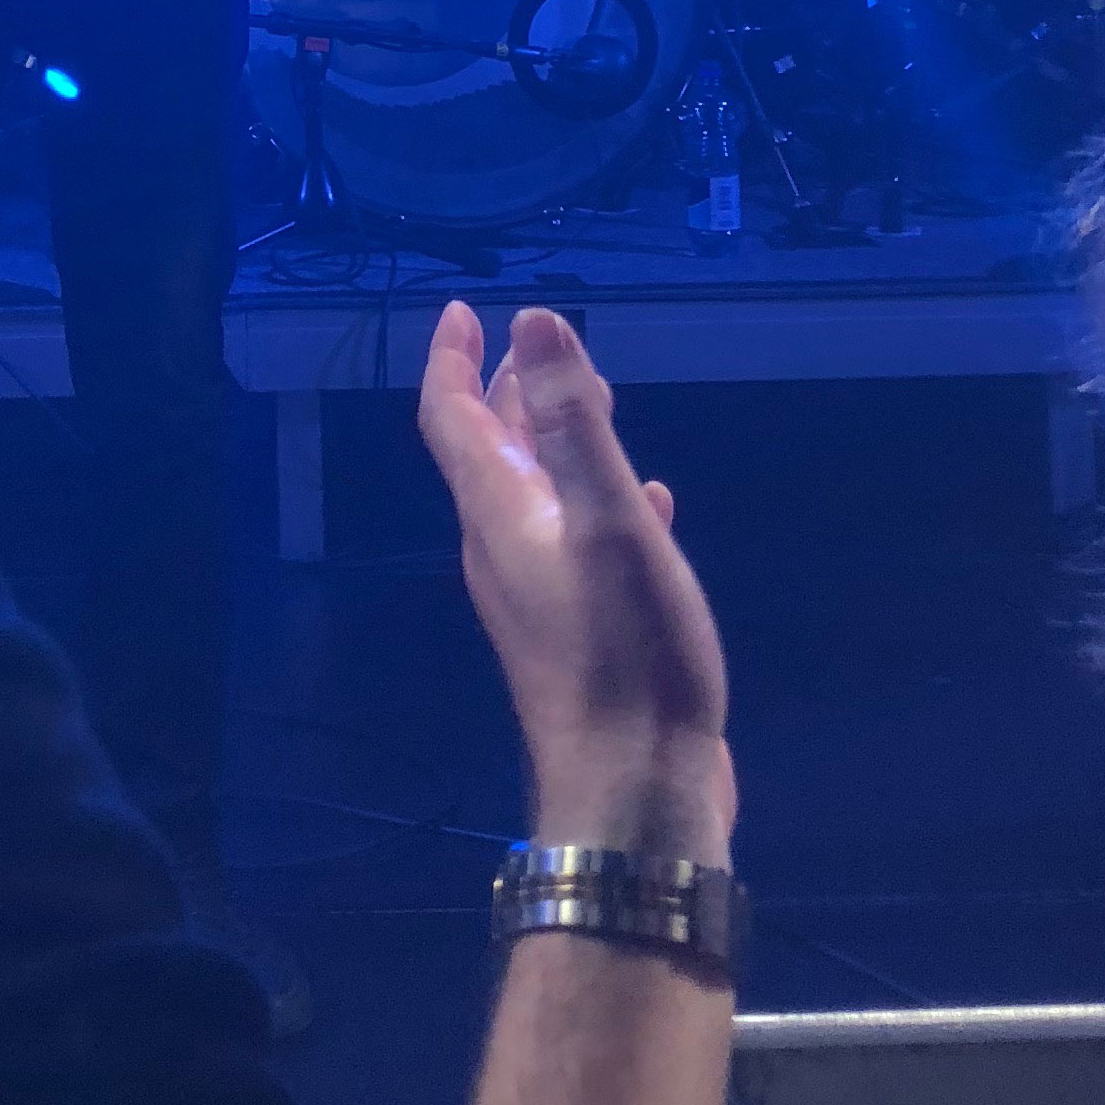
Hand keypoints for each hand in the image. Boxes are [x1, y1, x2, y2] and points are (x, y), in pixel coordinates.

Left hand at [419, 303, 734, 856]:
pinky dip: (604, 502)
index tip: (462, 311)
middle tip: (535, 345)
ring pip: (538, 496)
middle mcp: (506, 551)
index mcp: (500, 515)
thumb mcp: (609, 522)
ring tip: (598, 404)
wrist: (636, 793)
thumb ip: (574, 423)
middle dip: (509, 393)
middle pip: (492, 453)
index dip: (453, 361)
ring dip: (558, 444)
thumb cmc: (624, 653)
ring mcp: (543, 598)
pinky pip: (581, 542)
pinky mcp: (584, 633)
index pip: (454, 419)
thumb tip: (533, 321)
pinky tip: (652, 501)